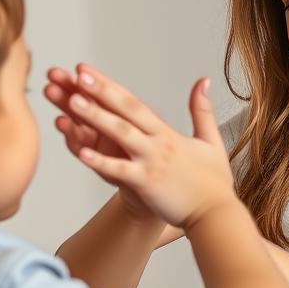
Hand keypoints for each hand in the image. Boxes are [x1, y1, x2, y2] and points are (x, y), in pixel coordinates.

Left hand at [48, 63, 235, 228]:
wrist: (216, 215)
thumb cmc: (212, 183)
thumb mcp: (211, 140)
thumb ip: (202, 111)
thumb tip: (203, 81)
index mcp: (166, 133)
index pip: (134, 103)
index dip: (110, 86)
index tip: (88, 72)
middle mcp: (157, 143)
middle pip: (125, 111)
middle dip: (100, 91)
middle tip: (77, 75)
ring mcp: (151, 162)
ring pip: (120, 134)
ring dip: (96, 117)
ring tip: (73, 102)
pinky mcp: (147, 184)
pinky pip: (120, 170)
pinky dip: (101, 161)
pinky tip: (81, 152)